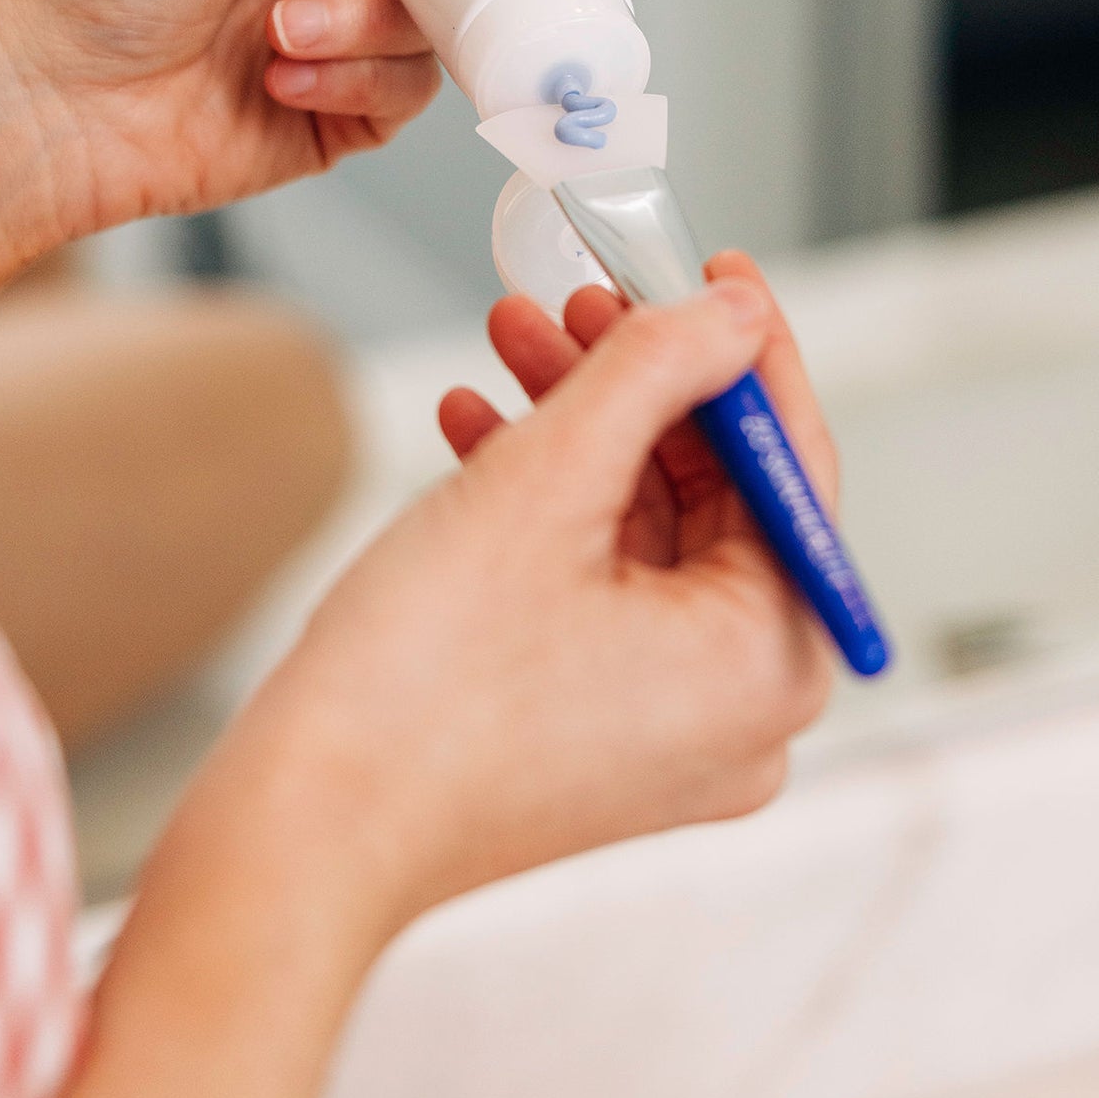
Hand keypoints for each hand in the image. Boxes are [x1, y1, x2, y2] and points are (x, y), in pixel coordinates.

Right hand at [187, 260, 834, 932]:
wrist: (304, 828)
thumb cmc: (423, 682)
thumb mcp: (553, 477)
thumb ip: (658, 369)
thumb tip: (735, 312)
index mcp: (770, 661)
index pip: (794, 464)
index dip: (748, 349)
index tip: (716, 269)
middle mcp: (745, 711)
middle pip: (717, 496)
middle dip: (637, 383)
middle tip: (578, 301)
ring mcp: (674, 732)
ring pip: (651, 533)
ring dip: (581, 431)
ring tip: (511, 343)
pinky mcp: (605, 736)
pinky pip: (608, 590)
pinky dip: (553, 508)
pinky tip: (482, 431)